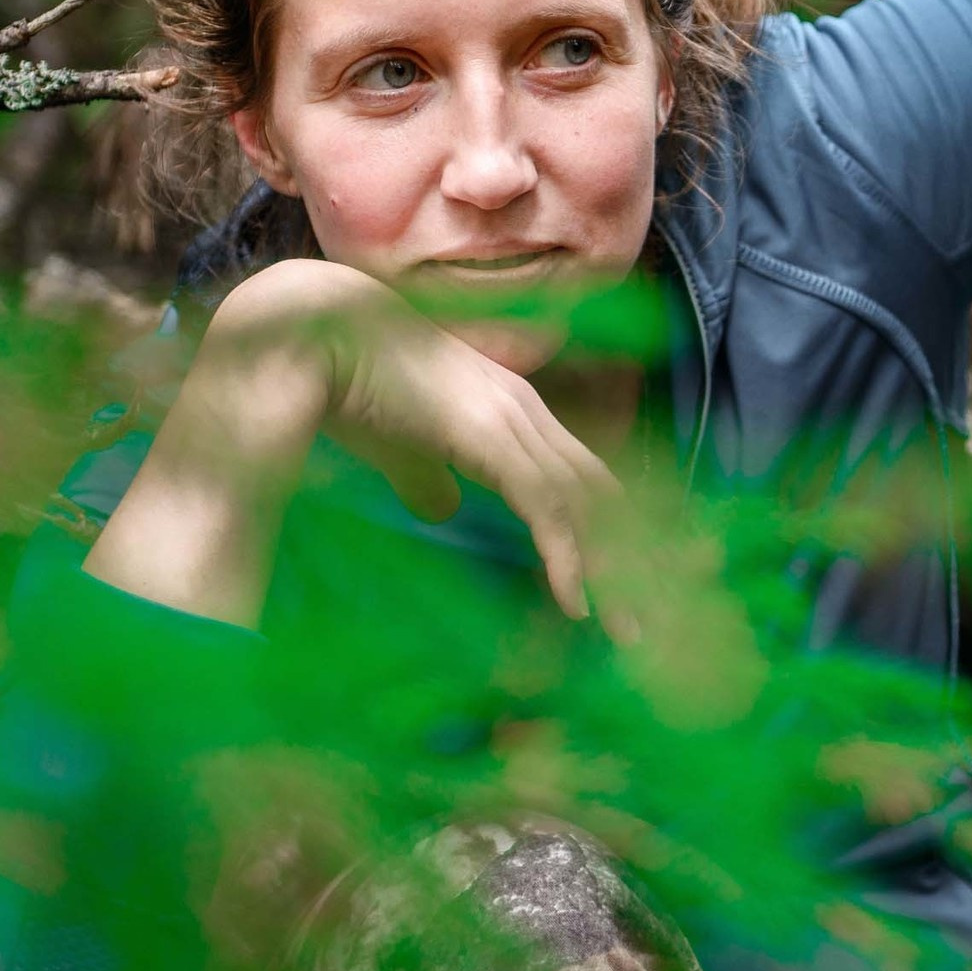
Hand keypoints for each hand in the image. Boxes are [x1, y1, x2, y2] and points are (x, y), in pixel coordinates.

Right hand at [88, 258, 621, 629]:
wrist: (311, 335)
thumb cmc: (346, 384)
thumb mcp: (399, 446)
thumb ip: (426, 475)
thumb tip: (442, 509)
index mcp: (513, 410)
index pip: (585, 475)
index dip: (615, 526)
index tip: (640, 577)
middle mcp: (527, 412)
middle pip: (604, 493)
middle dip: (640, 555)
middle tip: (659, 616)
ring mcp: (513, 420)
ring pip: (587, 507)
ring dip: (613, 574)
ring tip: (629, 635)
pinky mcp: (491, 437)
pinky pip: (546, 509)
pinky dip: (567, 560)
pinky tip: (576, 606)